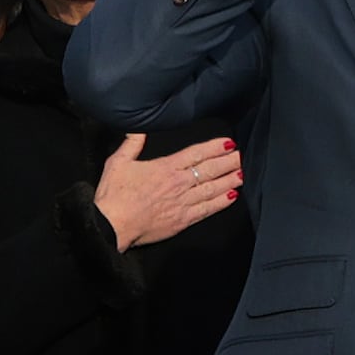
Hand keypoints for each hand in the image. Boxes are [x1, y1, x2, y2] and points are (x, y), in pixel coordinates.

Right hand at [91, 130, 242, 249]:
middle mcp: (178, 183)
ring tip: (243, 173)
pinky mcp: (182, 220)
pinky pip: (207, 210)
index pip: (196, 154)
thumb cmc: (113, 195)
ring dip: (229, 180)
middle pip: (209, 170)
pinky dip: (221, 202)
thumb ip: (132, 144)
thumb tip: (139, 128)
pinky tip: (231, 196)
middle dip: (228, 162)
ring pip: (212, 188)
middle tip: (243, 156)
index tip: (229, 143)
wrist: (111, 226)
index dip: (214, 147)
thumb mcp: (118, 163)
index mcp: (165, 167)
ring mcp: (182, 203)